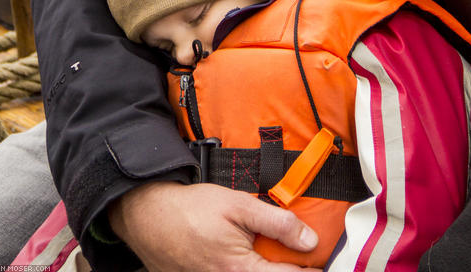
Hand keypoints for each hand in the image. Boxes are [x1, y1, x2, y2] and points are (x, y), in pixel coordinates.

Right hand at [107, 181, 319, 271]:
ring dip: (265, 266)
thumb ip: (277, 222)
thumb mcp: (239, 205)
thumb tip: (309, 240)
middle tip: (294, 253)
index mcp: (241, 271)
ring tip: (267, 252)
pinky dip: (246, 268)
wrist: (149, 217)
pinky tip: (245, 254)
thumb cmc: (191, 209)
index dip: (309, 270)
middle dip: (285, 267)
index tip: (321, 261)